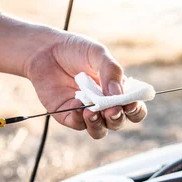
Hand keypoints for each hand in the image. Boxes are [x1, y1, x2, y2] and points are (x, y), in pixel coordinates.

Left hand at [24, 32, 146, 138]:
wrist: (46, 50)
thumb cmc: (75, 50)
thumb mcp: (97, 54)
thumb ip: (111, 71)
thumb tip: (118, 93)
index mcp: (117, 91)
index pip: (133, 108)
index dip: (136, 109)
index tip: (131, 103)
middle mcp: (104, 105)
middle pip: (118, 122)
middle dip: (117, 118)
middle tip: (112, 110)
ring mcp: (86, 112)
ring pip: (99, 130)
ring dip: (99, 124)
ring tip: (92, 112)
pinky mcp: (68, 115)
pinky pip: (78, 125)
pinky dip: (79, 119)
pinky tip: (77, 105)